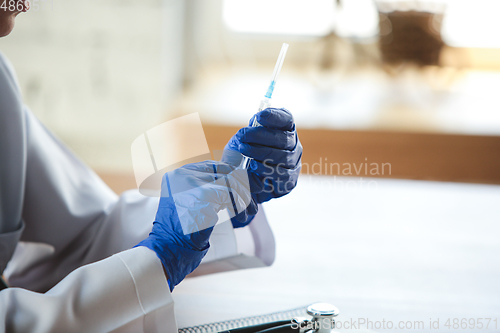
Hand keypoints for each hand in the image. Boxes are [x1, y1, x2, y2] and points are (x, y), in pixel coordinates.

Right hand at [137, 161, 254, 289]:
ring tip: (249, 209)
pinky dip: (241, 205)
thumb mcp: (185, 202)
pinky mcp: (203, 196)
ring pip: (230, 182)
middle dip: (240, 185)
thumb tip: (231, 182)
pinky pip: (231, 195)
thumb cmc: (178, 231)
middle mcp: (183, 174)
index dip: (229, 174)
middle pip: (223, 171)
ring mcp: (192, 184)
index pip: (211, 165)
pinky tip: (243, 215)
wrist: (167, 249)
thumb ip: (202, 189)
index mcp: (178, 174)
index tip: (241, 185)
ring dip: (244, 197)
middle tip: (249, 199)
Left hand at [223, 108, 301, 226]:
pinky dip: (265, 169)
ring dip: (261, 152)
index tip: (259, 116)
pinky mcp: (289, 181)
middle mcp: (293, 145)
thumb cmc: (245, 155)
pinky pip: (281, 174)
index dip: (275, 116)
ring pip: (283, 157)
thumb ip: (251, 129)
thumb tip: (255, 122)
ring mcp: (293, 163)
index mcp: (285, 130)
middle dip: (261, 135)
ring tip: (244, 150)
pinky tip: (253, 165)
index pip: (286, 119)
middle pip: (284, 138)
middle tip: (243, 135)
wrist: (242, 179)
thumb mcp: (244, 138)